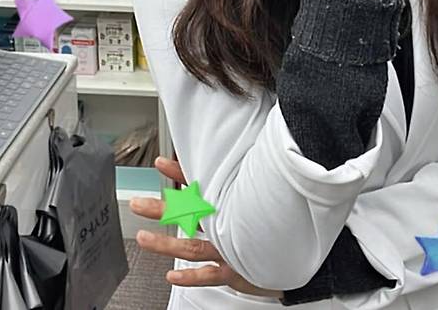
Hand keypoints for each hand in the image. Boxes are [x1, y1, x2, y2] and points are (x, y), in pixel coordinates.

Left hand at [130, 157, 283, 298]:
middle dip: (162, 209)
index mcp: (231, 206)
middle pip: (190, 215)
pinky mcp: (238, 271)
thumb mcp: (260, 199)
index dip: (180, 173)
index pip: (201, 186)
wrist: (299, 256)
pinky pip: (211, 275)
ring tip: (143, 239)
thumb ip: (245, 183)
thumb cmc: (276, 227)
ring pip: (194, 247)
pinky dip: (192, 276)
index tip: (161, 163)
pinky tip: (173, 276)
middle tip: (137, 204)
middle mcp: (228, 226)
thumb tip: (239, 160)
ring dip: (167, 244)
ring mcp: (231, 249)